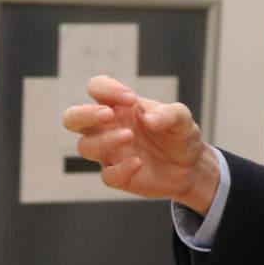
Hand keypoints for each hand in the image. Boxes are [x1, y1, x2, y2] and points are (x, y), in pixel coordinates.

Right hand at [60, 75, 219, 211]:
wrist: (191, 167)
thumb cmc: (179, 135)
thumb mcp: (182, 118)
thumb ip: (169, 114)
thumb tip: (149, 120)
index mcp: (119, 106)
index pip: (96, 88)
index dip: (106, 90)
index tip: (131, 99)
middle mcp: (108, 127)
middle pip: (72, 118)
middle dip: (84, 114)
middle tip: (108, 115)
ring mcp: (110, 152)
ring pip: (84, 146)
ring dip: (104, 140)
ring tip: (129, 136)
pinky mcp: (118, 176)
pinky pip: (107, 175)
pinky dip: (119, 169)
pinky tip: (138, 163)